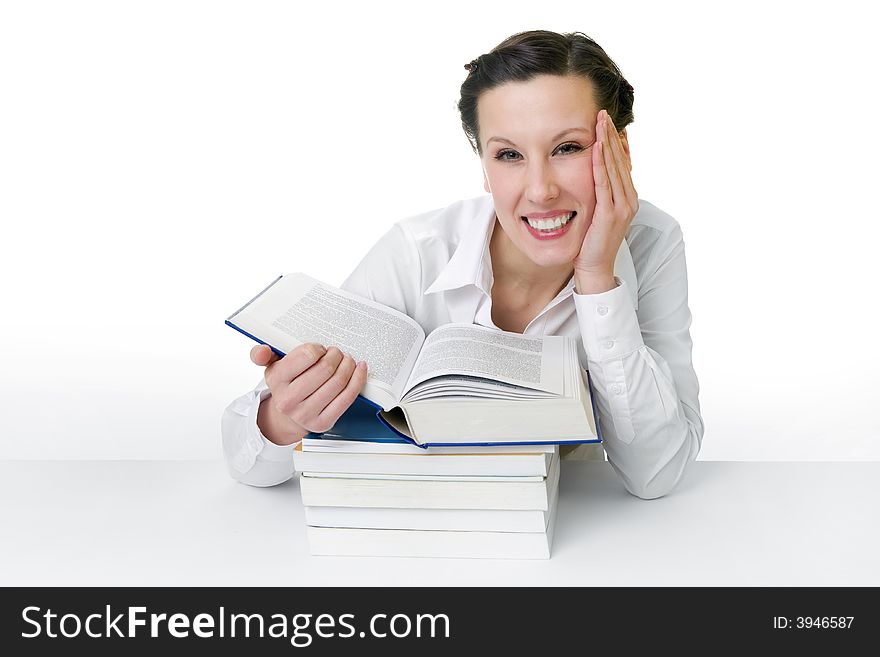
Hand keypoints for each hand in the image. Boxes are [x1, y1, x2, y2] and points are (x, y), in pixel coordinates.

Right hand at [251, 343, 367, 442]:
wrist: (289, 415)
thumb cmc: (287, 385)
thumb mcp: (272, 367)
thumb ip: (262, 354)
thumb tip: (261, 350)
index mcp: (276, 380)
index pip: (307, 355)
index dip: (319, 348)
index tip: (320, 349)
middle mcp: (289, 400)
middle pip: (326, 369)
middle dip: (336, 355)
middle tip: (337, 353)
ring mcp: (306, 413)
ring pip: (339, 382)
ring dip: (348, 365)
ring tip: (347, 360)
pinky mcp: (323, 422)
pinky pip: (348, 397)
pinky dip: (358, 379)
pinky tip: (359, 370)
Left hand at [573, 109, 638, 282]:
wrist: (594, 268)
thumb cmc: (591, 243)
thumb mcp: (597, 213)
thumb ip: (599, 195)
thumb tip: (592, 178)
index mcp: (627, 198)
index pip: (622, 163)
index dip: (616, 141)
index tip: (609, 122)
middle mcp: (629, 199)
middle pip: (620, 160)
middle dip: (612, 135)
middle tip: (604, 113)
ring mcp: (622, 206)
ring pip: (614, 167)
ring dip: (607, 142)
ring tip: (601, 122)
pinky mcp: (610, 214)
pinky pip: (604, 183)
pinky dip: (600, 164)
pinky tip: (596, 147)